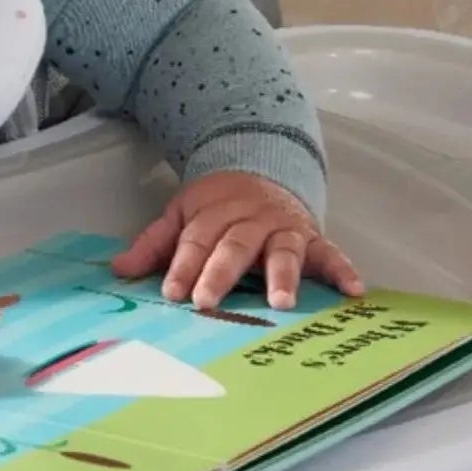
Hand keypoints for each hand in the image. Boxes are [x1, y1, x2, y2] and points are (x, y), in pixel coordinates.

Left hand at [111, 172, 363, 310]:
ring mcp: (284, 229)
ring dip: (281, 276)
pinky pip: (331, 253)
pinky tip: (353, 291)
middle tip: (208, 300)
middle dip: (220, 273)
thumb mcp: (182, 214)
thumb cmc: (218, 205)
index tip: (172, 292)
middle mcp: (251, 221)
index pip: (196, 241)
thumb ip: (155, 244)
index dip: (182, 266)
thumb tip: (119, 269)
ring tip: (280, 302)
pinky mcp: (313, 237)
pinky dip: (343, 270)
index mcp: (215, 215)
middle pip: (234, 246)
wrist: (263, 167)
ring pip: (281, 251)